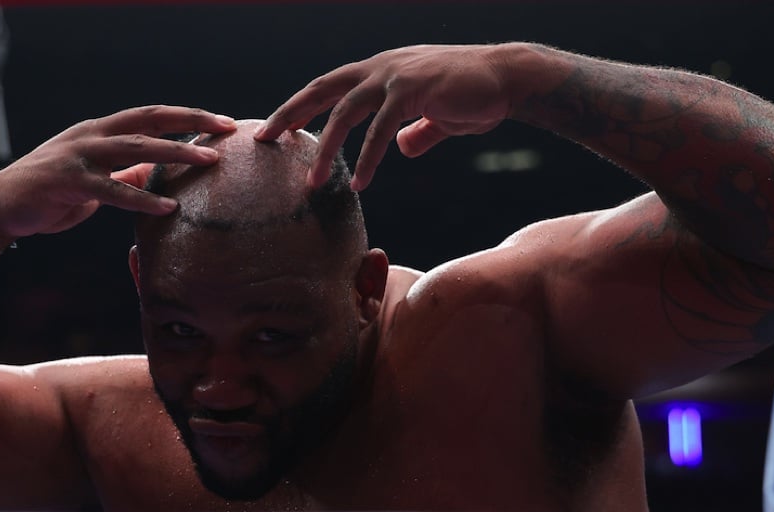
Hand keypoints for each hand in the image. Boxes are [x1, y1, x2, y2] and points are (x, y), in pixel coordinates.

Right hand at [0, 106, 236, 237]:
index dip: (187, 116)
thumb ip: (125, 173)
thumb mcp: (95, 180)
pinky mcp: (68, 182)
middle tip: (226, 129)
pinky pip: (112, 190)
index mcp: (100, 131)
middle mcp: (92, 135)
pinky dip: (142, 198)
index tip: (221, 122)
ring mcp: (79, 156)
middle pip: (149, 120)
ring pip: (135, 148)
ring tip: (207, 160)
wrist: (0, 206)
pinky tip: (168, 208)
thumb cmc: (51, 194)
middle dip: (191, 121)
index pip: (151, 116)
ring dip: (175, 152)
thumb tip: (157, 172)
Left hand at [256, 45, 516, 189]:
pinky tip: (361, 182)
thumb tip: (402, 149)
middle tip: (264, 140)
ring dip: (327, 148)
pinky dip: (369, 158)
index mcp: (380, 70)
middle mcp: (381, 67)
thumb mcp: (436, 116)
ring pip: (347, 111)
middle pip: (322, 89)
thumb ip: (416, 132)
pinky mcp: (415, 90)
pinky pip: (383, 129)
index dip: (301, 106)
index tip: (277, 129)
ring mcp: (396, 75)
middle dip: (290, 115)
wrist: (509, 79)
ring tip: (314, 182)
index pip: (329, 86)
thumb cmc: (474, 96)